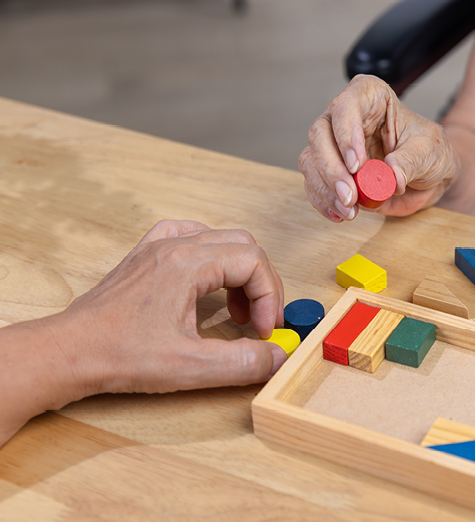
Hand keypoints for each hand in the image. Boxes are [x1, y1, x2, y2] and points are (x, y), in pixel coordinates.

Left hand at [61, 220, 286, 394]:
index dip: (269, 297)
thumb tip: (277, 357)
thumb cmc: (117, 354)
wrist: (68, 352)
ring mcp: (157, 248)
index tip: (263, 331)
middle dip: (261, 284)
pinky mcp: (145, 257)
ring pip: (219, 239)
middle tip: (259, 321)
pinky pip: (189, 236)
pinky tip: (208, 282)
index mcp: (187, 264)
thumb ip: (242, 362)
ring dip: (238, 272)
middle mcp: (174, 246)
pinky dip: (210, 256)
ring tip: (237, 311)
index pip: (253, 261)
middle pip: (243, 246)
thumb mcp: (189, 366)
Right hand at [298, 75, 459, 221]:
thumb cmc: (430, 152)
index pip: (347, 105)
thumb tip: (390, 175)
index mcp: (371, 97)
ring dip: (326, 188)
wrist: (429, 177)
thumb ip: (410, 161)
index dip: (346, 133)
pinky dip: (323, 201)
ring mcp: (334, 144)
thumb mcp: (430, 152)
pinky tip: (340, 214)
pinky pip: (313, 184)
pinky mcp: (330, 171)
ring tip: (350, 210)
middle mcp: (345, 117)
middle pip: (320, 134)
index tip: (357, 164)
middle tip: (350, 195)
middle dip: (332, 168)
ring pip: (310, 160)